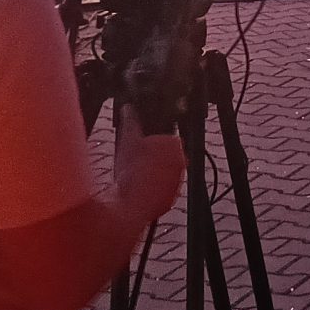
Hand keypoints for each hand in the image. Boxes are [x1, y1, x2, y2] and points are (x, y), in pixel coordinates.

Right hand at [113, 107, 185, 221]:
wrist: (131, 202)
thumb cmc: (132, 170)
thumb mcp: (127, 138)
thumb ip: (130, 120)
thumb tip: (128, 108)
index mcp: (176, 145)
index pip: (166, 139)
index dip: (150, 144)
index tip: (140, 149)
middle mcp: (181, 163)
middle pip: (165, 158)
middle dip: (152, 159)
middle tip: (135, 163)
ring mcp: (177, 182)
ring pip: (163, 175)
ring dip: (152, 175)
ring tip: (134, 177)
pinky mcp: (170, 199)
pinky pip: (160, 192)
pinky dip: (151, 190)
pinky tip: (137, 189)